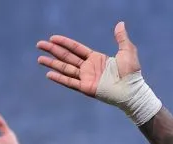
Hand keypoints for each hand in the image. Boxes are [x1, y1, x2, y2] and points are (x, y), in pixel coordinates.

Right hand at [38, 23, 160, 124]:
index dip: (64, 43)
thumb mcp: (127, 52)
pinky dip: (59, 78)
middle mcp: (89, 68)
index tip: (52, 38)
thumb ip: (122, 38)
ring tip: (39, 58)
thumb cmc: (132, 73)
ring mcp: (86, 78)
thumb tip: (120, 23)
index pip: (76, 49)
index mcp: (96, 59)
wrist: (133, 90)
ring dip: (52, 63)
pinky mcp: (86, 88)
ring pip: (65, 69)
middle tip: (39, 44)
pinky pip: (70, 82)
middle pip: (67, 57)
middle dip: (53, 50)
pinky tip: (48, 74)